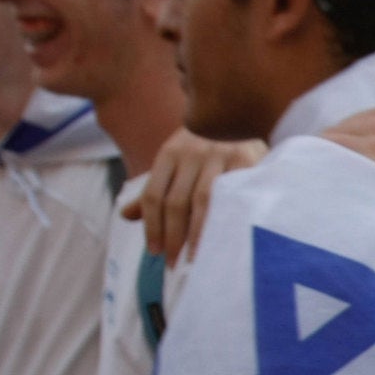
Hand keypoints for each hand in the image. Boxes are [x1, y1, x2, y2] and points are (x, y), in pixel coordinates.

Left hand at [122, 130, 263, 265]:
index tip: (154, 252)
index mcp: (170, 152)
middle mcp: (192, 152)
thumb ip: (156, 187)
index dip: (151, 226)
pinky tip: (224, 237)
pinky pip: (233, 193)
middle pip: (175, 202)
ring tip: (193, 258)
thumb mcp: (178, 161)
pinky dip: (226, 217)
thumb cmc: (210, 147)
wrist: (247, 111)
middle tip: (172, 263)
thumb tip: (126, 215)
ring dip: (196, 233)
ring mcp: (220, 155)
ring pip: (203, 201)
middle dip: (172, 236)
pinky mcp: (247, 159)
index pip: (153, 195)